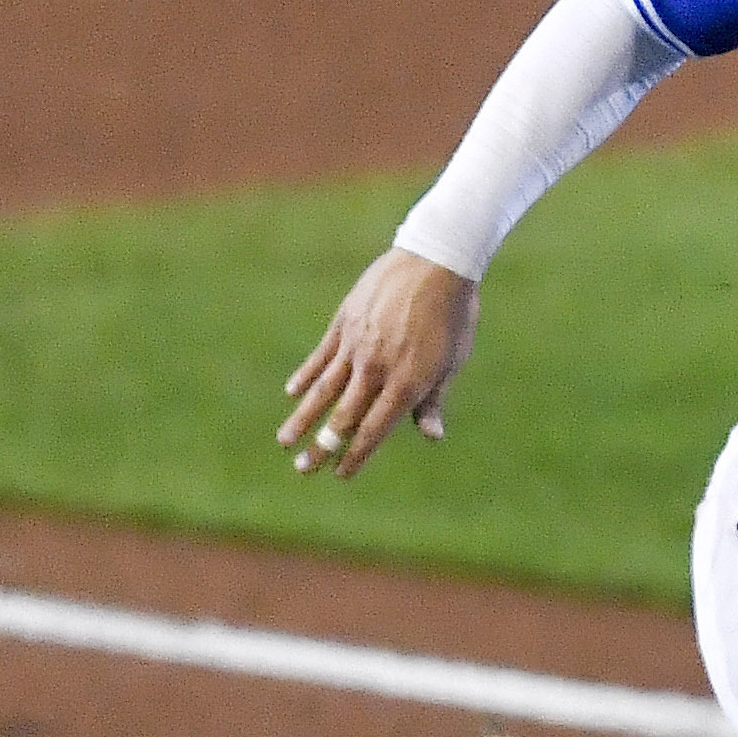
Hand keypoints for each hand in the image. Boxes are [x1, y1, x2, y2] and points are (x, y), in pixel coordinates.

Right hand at [280, 248, 478, 477]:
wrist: (434, 262)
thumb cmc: (452, 316)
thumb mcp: (450, 362)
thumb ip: (432, 401)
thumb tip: (431, 437)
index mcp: (406, 384)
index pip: (374, 430)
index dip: (357, 455)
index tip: (341, 474)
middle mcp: (376, 370)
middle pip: (342, 417)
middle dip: (322, 446)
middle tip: (302, 468)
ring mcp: (356, 346)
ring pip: (322, 390)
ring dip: (302, 418)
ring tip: (285, 442)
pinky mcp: (344, 323)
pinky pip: (320, 356)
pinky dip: (305, 376)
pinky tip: (292, 393)